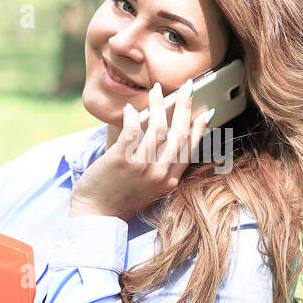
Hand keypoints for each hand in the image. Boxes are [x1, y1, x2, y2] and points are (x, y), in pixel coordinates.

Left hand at [69, 79, 213, 221]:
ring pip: (157, 127)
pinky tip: (131, 108)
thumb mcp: (149, 188)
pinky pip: (132, 130)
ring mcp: (141, 166)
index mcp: (169, 181)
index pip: (190, 148)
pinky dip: (133, 116)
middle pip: (178, 132)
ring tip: (156, 89)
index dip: (199, 127)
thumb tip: (166, 138)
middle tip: (187, 86)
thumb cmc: (120, 200)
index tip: (206, 111)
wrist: (96, 215)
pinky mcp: (121, 159)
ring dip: (158, 104)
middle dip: (185, 106)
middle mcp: (159, 173)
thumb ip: (161, 168)